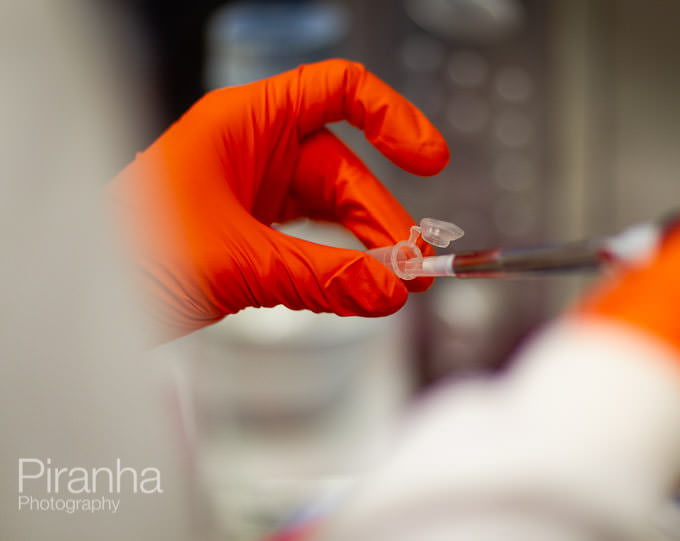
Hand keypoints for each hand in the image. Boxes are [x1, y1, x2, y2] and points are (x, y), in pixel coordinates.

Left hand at [108, 59, 447, 340]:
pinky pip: (312, 244)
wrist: (82, 304)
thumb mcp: (237, 260)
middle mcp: (253, 152)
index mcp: (244, 124)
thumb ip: (322, 276)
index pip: (336, 92)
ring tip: (394, 287)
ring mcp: (254, 195)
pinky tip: (359, 292)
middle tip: (410, 269)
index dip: (391, 117)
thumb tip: (391, 289)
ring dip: (366, 249)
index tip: (430, 159)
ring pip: (332, 212)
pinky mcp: (252, 235)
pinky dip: (338, 269)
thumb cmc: (128, 254)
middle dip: (382, 220)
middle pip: (343, 171)